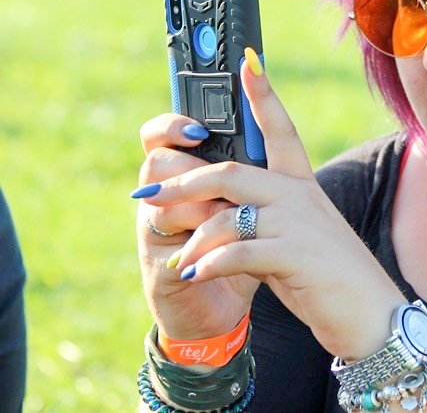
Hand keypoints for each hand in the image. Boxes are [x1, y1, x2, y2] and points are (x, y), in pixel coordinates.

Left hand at [135, 54, 405, 357]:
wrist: (368, 314)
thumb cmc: (327, 275)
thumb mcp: (296, 237)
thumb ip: (264, 217)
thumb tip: (217, 213)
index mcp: (302, 185)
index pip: (281, 130)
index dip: (263, 95)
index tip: (247, 61)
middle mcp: (300, 196)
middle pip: (230, 172)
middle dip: (183, 182)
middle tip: (148, 195)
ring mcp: (298, 224)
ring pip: (226, 214)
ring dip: (193, 239)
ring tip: (179, 260)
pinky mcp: (293, 256)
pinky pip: (235, 252)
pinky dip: (208, 264)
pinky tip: (195, 275)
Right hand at [136, 114, 256, 340]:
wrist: (231, 309)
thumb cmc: (245, 248)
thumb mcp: (255, 207)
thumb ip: (255, 172)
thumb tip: (266, 123)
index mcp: (190, 175)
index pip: (167, 133)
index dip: (175, 122)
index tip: (199, 125)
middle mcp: (166, 196)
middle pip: (160, 159)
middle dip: (193, 169)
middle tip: (217, 185)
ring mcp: (155, 229)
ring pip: (164, 198)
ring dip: (203, 209)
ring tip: (229, 222)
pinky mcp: (157, 263)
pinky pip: (168, 241)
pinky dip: (199, 242)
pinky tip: (216, 250)